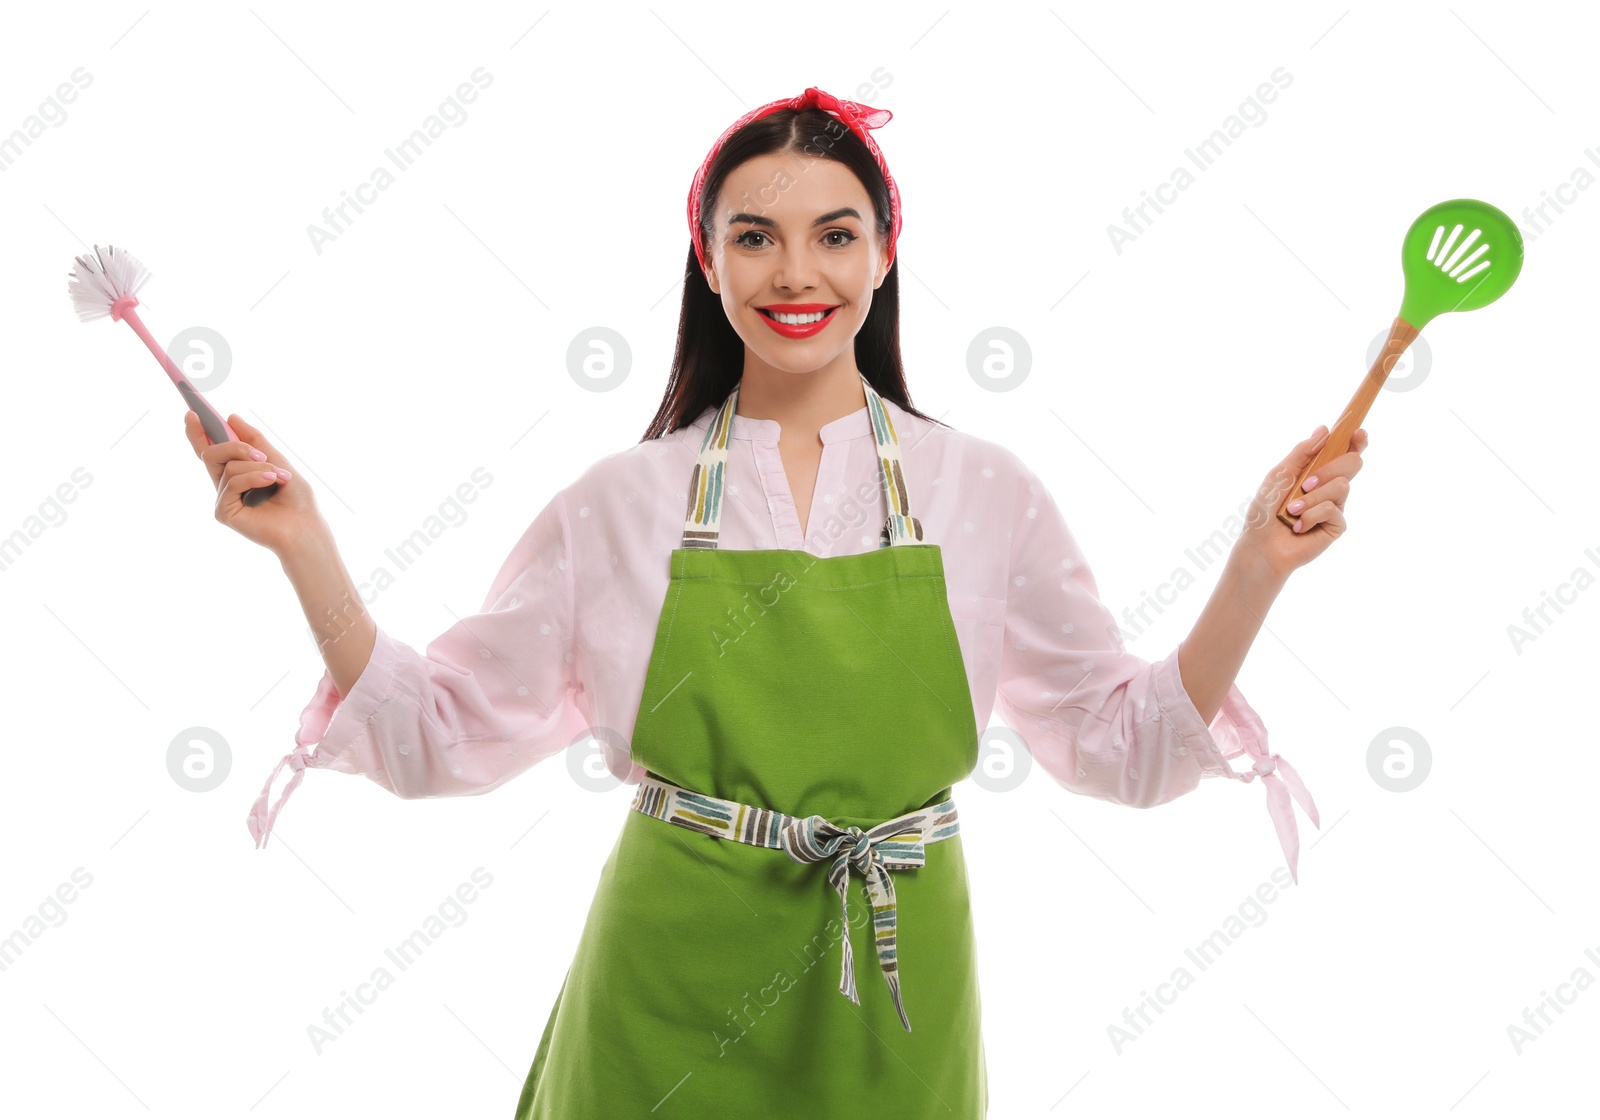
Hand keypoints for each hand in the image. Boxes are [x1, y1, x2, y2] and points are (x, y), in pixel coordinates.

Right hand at [183, 410, 323, 557]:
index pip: (212, 450)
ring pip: (228, 466)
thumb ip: (254, 440)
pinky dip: (254, 478)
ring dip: (258, 466)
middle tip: (260, 453)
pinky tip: (271, 482)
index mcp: (237, 473)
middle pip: (211, 453)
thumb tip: (231, 418)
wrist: (305, 527)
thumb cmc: (296, 499)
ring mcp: (223, 499)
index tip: (192, 412)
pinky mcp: (223, 512)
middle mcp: (226, 485)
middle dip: (235, 445)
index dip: (198, 432)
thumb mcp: (277, 460)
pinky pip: (232, 482)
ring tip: (279, 477)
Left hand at [1238, 425, 1368, 579]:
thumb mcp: (1279, 475)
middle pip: (1352, 463)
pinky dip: (1310, 516)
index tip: (1358, 432)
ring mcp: (1335, 506)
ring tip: (1292, 510)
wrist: (1261, 546)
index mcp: (1317, 472)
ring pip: (1342, 486)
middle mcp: (1330, 487)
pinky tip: (1298, 527)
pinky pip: (1332, 509)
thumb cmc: (1265, 511)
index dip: (1356, 441)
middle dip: (1330, 469)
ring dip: (1312, 498)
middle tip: (1306, 484)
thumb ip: (1301, 453)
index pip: (1344, 452)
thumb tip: (1325, 429)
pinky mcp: (1337, 526)